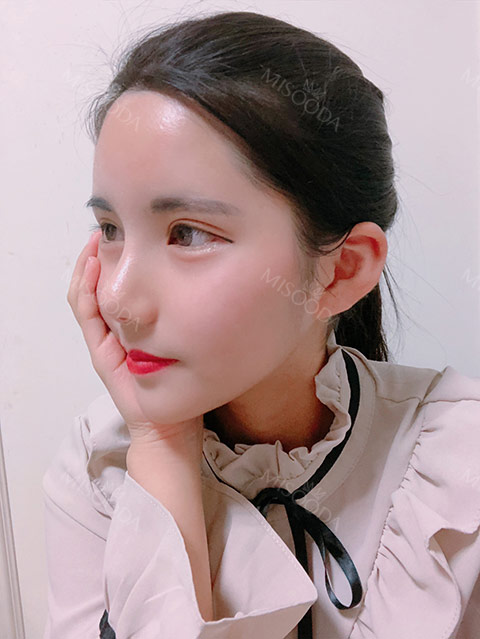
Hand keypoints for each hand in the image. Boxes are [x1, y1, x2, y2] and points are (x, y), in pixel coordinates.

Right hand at [66, 230, 203, 446]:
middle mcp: (117, 329)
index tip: (131, 229)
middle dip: (100, 253)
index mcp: (137, 324)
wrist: (174, 421)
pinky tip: (93, 267)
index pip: (121, 283)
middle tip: (108, 225)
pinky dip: (86, 289)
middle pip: (99, 284)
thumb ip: (198, 313)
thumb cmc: (189, 381)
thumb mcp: (197, 336)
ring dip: (88, 265)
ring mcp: (106, 340)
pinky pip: (87, 315)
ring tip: (97, 238)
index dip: (120, 255)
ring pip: (87, 295)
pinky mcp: (102, 352)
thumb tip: (220, 277)